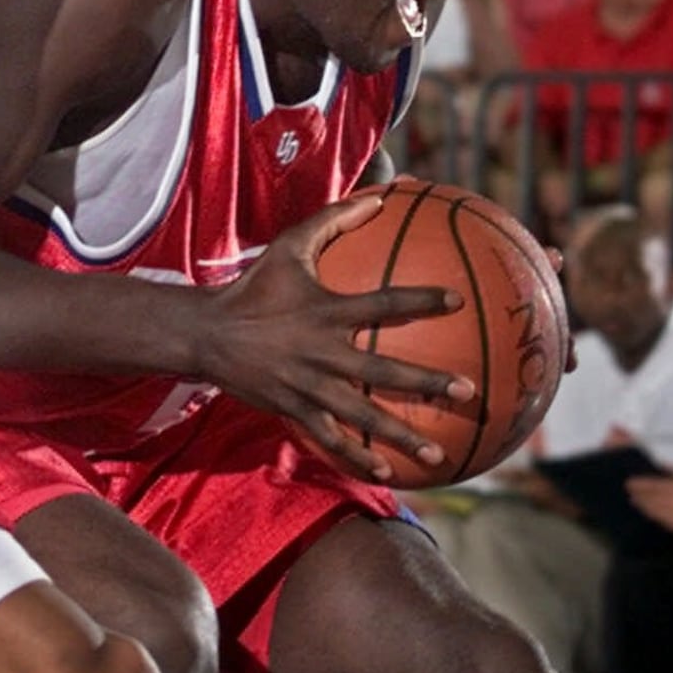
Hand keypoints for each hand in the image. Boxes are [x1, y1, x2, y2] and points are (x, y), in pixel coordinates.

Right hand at [198, 191, 476, 480]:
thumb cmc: (254, 287)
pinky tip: (386, 472)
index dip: (420, 300)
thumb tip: (378, 199)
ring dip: (401, 435)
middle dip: (426, 383)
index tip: (457, 300)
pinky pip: (332, 438)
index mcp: (326, 312)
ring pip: (363, 416)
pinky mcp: (295, 410)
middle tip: (466, 391)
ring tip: (438, 453)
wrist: (206, 334)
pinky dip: (358, 457)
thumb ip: (334, 221)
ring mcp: (309, 386)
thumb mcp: (289, 246)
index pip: (382, 304)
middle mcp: (322, 352)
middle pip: (383, 372)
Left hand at [627, 470, 672, 532]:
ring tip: (634, 500)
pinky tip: (647, 511)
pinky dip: (652, 515)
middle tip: (627, 490)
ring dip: (642, 506)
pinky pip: (660, 521)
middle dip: (637, 495)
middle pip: (650, 500)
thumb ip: (671, 470)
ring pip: (653, 512)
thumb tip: (653, 465)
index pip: (652, 486)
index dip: (639, 485)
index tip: (629, 482)